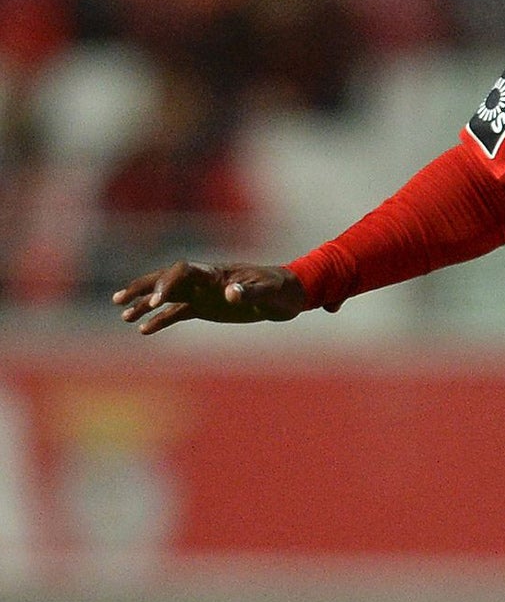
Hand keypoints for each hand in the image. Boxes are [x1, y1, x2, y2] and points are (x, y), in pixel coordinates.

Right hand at [112, 261, 307, 334]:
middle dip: (142, 288)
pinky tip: (144, 329)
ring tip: (124, 316)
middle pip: (165, 280)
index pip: (182, 272)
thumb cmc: (280, 289)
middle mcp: (203, 281)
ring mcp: (202, 294)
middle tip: (119, 300)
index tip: (156, 301)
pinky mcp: (206, 308)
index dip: (167, 284)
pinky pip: (177, 312)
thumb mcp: (268, 291)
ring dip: (144, 304)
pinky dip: (160, 320)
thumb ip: (249, 291)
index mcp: (215, 273)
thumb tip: (230, 293)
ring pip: (167, 297)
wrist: (288, 295)